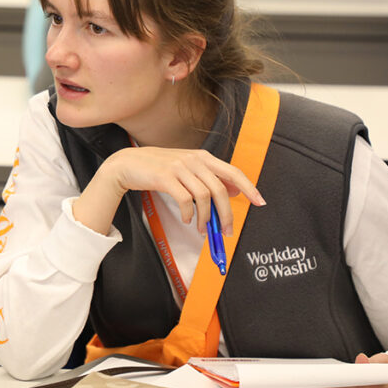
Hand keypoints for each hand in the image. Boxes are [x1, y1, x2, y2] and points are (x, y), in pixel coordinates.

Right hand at [102, 146, 265, 234]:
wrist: (127, 164)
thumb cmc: (157, 168)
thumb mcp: (186, 168)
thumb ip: (208, 176)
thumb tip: (234, 190)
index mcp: (202, 157)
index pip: (233, 172)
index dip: (249, 187)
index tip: (259, 202)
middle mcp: (194, 160)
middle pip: (221, 189)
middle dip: (226, 214)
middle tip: (226, 231)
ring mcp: (180, 167)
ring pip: (205, 197)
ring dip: (206, 218)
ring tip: (202, 229)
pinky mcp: (166, 177)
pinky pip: (186, 200)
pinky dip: (189, 213)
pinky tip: (187, 219)